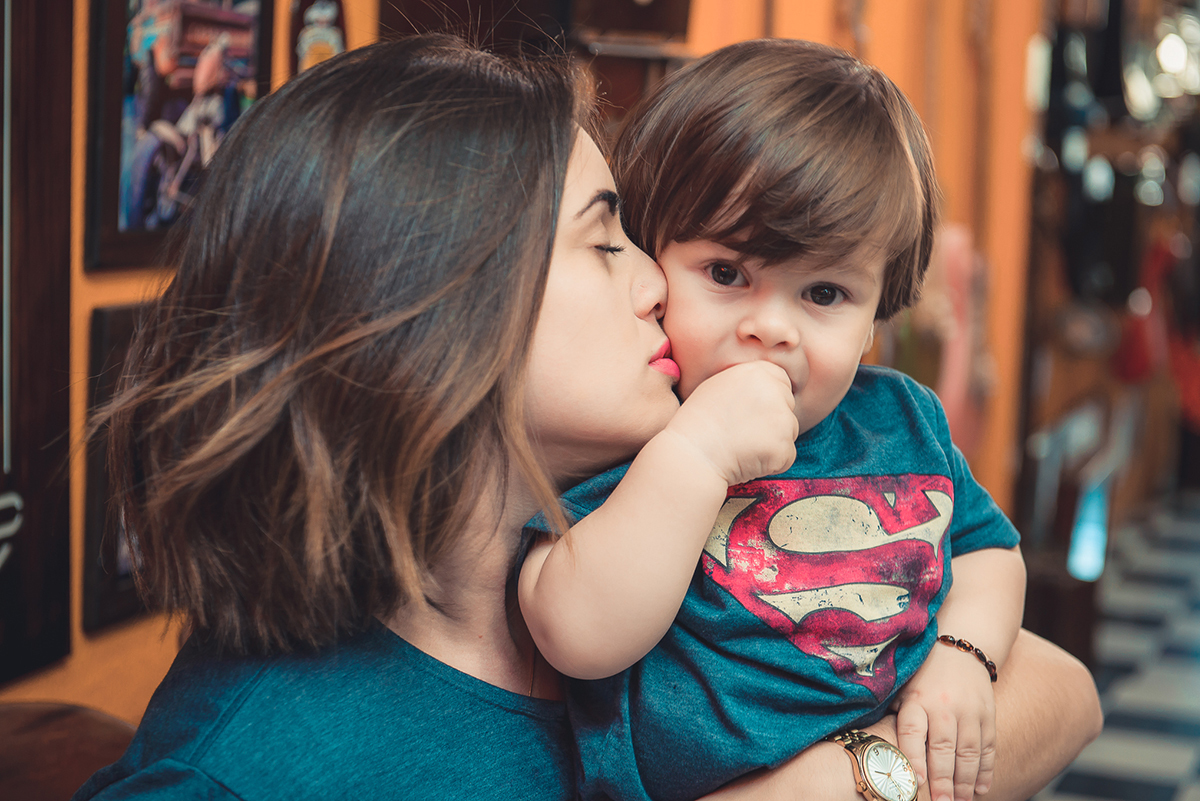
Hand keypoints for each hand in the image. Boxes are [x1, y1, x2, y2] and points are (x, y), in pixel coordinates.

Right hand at [664, 361, 797, 485]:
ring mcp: (782, 420)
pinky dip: (772, 462)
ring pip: (789, 431)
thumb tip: (767, 386)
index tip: (751, 412)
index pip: (782, 381)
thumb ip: (747, 382)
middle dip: (773, 420)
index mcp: (757, 372)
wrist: (691, 453)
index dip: (768, 398)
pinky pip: (786, 456)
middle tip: (743, 432)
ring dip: (773, 442)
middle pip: (788, 406)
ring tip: (741, 446)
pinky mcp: (784, 447)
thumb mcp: (718, 385)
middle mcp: (775, 391)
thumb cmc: (697, 421)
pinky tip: (747, 460)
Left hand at [892, 642, 996, 800]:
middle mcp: (944, 705)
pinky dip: (986, 770)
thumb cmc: (924, 674)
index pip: (912, 732)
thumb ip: (894, 713)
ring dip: (965, 782)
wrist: (961, 648)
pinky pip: (989, 747)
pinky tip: (981, 788)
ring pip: (969, 752)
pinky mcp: (988, 714)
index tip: (916, 782)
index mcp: (917, 698)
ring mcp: (969, 711)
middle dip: (943, 781)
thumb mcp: (903, 686)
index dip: (914, 758)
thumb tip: (873, 742)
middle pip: (943, 749)